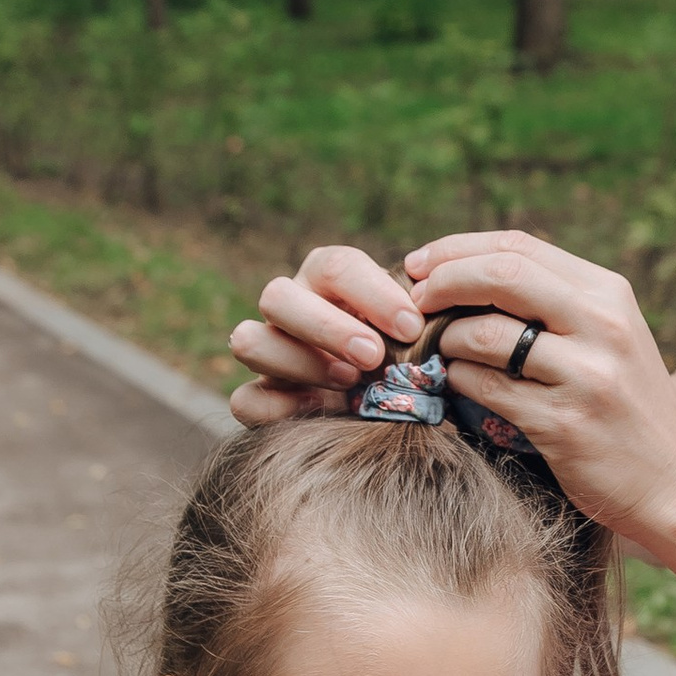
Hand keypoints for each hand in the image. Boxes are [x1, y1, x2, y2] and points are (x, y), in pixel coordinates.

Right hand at [227, 243, 418, 425]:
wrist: (400, 401)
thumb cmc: (413, 352)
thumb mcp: (422, 331)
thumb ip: (423, 319)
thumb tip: (431, 317)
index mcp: (329, 279)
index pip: (335, 265)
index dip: (371, 292)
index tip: (412, 326)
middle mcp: (291, 308)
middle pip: (277, 295)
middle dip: (327, 327)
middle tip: (373, 356)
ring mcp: (270, 352)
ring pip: (248, 341)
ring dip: (298, 361)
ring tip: (348, 381)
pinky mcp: (261, 397)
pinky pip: (243, 399)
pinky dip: (277, 407)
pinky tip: (322, 410)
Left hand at [402, 229, 675, 552]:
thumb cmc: (629, 410)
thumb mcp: (609, 339)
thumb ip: (554, 303)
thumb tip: (465, 274)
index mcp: (609, 294)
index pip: (519, 246)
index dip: (457, 249)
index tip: (419, 264)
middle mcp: (602, 325)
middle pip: (501, 275)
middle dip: (441, 282)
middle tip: (411, 301)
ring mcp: (586, 375)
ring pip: (485, 333)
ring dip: (445, 339)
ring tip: (438, 351)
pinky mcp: (564, 423)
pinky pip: (485, 387)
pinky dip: (458, 381)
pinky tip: (456, 385)